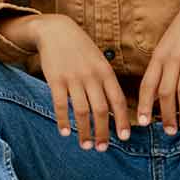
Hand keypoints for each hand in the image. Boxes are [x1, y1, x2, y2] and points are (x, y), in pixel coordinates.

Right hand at [30, 15, 130, 151]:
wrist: (56, 30)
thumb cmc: (81, 49)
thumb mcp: (99, 61)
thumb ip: (106, 82)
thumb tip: (116, 110)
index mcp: (105, 72)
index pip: (118, 101)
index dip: (122, 121)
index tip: (124, 138)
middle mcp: (91, 76)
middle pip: (101, 110)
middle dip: (103, 132)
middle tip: (103, 148)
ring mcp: (73, 78)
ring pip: (82, 111)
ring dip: (84, 132)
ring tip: (86, 145)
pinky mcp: (55, 80)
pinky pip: (61, 105)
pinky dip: (63, 121)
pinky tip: (65, 132)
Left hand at [137, 0, 179, 133]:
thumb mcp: (166, 47)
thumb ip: (161, 69)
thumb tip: (154, 96)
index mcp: (158, 57)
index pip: (147, 84)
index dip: (143, 105)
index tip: (141, 123)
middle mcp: (171, 58)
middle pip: (165, 92)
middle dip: (166, 115)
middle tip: (169, 132)